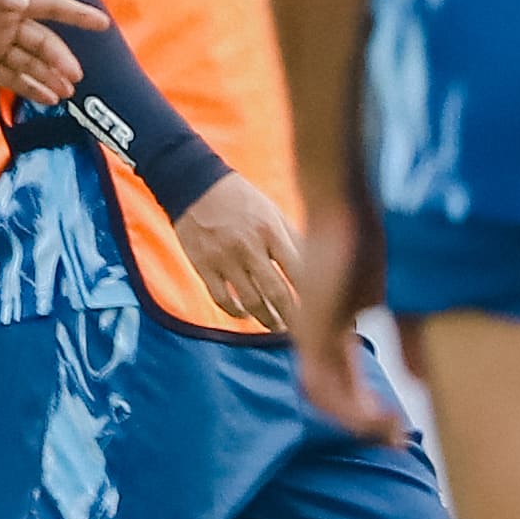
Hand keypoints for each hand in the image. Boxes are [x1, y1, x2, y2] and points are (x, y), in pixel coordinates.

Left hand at [0, 0, 99, 102]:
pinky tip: (47, 98)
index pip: (48, 6)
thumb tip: (24, 2)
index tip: (101, 23)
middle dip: (61, 59)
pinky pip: (11, 77)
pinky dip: (30, 87)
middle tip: (75, 77)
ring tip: (66, 94)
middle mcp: (5, 23)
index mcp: (5, 1)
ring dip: (49, 77)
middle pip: (43, 43)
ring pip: (31, 63)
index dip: (76, 14)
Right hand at [166, 171, 305, 329]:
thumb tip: (319, 264)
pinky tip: (246, 315)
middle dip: (294, 317)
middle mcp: (249, 247)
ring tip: (276, 326)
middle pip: (277, 292)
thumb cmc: (242, 200)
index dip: (314, 295)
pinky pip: (221, 299)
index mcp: (272, 231)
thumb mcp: (272, 212)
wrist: (195, 187)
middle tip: (304, 331)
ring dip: (266, 319)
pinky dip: (236, 312)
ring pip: (250, 301)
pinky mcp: (202, 266)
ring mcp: (224, 258)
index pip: (299, 271)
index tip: (324, 310)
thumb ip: (292, 239)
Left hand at [294, 196, 405, 445]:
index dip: (369, 408)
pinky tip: (375, 415)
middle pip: (332, 395)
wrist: (346, 203)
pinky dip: (347, 405)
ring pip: (324, 395)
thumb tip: (420, 380)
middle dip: (363, 422)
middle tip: (396, 441)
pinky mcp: (312, 327)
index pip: (347, 379)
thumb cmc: (374, 241)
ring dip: (355, 419)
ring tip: (389, 432)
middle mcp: (315, 334)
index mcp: (334, 326)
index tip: (399, 429)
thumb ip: (410, 338)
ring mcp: (310, 332)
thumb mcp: (402, 298)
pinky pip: (323, 382)